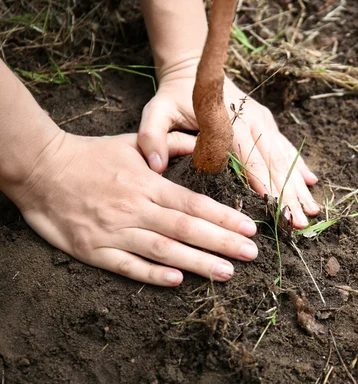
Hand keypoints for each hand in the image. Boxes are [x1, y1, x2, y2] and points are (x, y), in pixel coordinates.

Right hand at [12, 131, 257, 285]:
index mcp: (147, 183)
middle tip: (250, 255)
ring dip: (197, 263)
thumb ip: (170, 145)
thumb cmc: (91, 155)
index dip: (224, 218)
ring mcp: (114, 231)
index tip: (249, 229)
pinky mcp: (92, 250)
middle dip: (221, 243)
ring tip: (226, 273)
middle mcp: (135, 208)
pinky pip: (126, 266)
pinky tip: (177, 282)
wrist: (40, 169)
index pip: (194, 203)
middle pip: (186, 228)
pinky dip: (151, 275)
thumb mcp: (132, 143)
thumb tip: (203, 143)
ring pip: (162, 250)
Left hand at [138, 73, 319, 227]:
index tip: (274, 206)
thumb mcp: (155, 111)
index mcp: (227, 122)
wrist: (195, 68)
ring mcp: (263, 121)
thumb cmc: (173, 96)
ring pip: (284, 157)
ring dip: (299, 186)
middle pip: (273, 162)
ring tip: (311, 211)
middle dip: (288, 194)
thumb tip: (155, 165)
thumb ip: (151, 136)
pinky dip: (299, 166)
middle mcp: (251, 121)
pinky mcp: (266, 122)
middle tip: (299, 222)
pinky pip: (286, 147)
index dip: (262, 181)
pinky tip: (312, 183)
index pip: (247, 157)